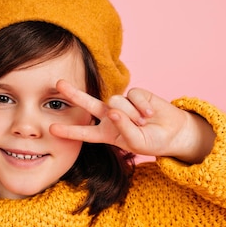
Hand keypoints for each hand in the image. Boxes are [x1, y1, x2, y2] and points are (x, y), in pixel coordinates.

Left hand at [49, 80, 214, 163]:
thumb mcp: (137, 143)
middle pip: (88, 104)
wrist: (173, 132)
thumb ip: (123, 129)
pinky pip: (133, 96)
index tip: (52, 129)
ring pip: (117, 102)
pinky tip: (151, 113)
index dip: (69, 131)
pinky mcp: (135, 94)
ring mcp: (122, 104)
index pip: (84, 132)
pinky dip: (144, 107)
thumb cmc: (153, 142)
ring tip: (144, 122)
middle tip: (59, 84)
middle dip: (74, 94)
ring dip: (133, 114)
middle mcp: (110, 116)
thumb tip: (113, 110)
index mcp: (106, 133)